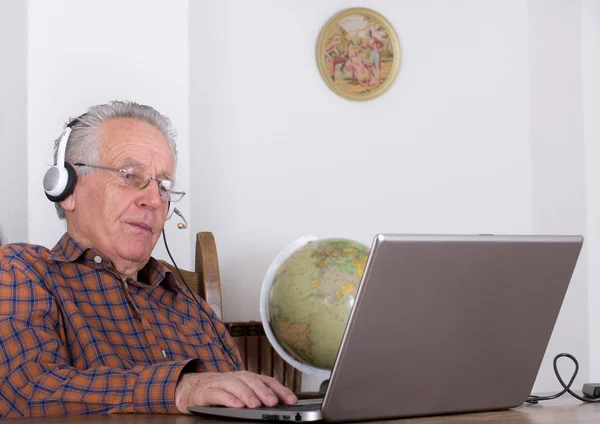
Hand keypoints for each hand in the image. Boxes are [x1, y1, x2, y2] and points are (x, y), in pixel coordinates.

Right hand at [175, 371, 297, 413]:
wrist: (194, 387)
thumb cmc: (223, 391)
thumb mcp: (243, 392)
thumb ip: (259, 396)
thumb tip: (280, 405)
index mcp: (248, 378)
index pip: (268, 381)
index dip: (281, 390)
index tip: (292, 401)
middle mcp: (236, 377)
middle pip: (252, 380)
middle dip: (264, 391)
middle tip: (273, 402)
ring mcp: (221, 383)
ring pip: (236, 385)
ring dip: (247, 394)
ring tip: (255, 405)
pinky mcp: (207, 391)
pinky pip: (218, 394)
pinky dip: (228, 399)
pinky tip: (236, 406)